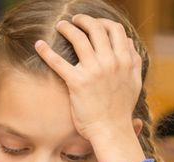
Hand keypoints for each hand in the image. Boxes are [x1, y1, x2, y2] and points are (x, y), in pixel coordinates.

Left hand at [35, 14, 145, 161]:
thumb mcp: (135, 83)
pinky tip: (39, 45)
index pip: (115, 29)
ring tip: (60, 26)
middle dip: (83, 20)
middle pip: (96, 28)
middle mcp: (110, 62)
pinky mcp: (77, 83)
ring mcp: (93, 72)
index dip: (103, 21)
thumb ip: (134, 61)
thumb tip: (129, 42)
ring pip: (78, 38)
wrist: (111, 131)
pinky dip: (46, 51)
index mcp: (124, 61)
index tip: (93, 23)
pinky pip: (58, 62)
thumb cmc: (121, 110)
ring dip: (67, 28)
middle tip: (73, 20)